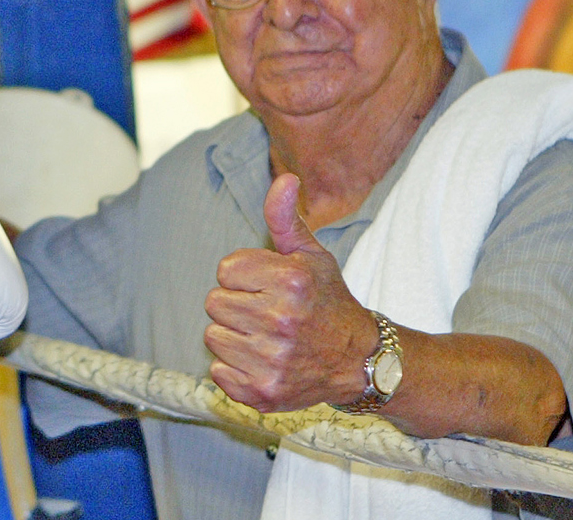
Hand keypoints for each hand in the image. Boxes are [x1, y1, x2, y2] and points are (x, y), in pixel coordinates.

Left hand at [203, 173, 376, 412]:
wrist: (359, 360)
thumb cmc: (327, 301)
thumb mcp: (311, 255)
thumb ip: (286, 217)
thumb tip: (284, 179)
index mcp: (289, 282)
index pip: (224, 270)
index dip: (243, 276)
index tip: (268, 286)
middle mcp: (280, 321)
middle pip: (214, 303)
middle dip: (237, 304)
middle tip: (267, 313)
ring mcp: (271, 361)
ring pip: (213, 336)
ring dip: (234, 336)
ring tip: (266, 337)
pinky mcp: (262, 393)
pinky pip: (217, 371)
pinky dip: (234, 368)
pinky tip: (263, 361)